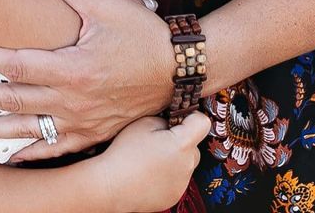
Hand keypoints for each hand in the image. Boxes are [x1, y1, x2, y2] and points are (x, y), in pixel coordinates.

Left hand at [0, 0, 170, 158]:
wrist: (177, 69)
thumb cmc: (141, 34)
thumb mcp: (107, 5)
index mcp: (71, 67)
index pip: (16, 64)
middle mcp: (71, 100)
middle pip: (12, 101)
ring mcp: (81, 121)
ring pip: (27, 130)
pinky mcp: (92, 134)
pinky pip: (56, 149)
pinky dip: (31, 155)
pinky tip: (10, 158)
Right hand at [93, 114, 210, 211]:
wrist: (112, 186)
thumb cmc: (125, 152)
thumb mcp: (144, 123)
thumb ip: (165, 121)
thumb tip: (173, 125)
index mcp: (181, 144)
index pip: (202, 123)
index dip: (192, 118)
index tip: (180, 120)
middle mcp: (187, 165)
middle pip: (193, 147)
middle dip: (180, 142)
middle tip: (157, 143)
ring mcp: (182, 183)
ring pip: (185, 164)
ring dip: (174, 160)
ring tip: (150, 161)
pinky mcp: (175, 196)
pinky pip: (177, 180)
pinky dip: (168, 176)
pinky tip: (149, 175)